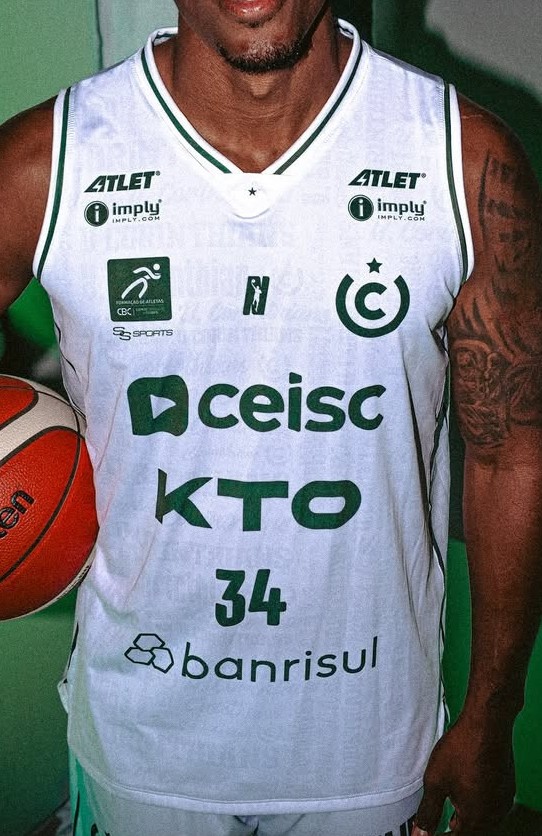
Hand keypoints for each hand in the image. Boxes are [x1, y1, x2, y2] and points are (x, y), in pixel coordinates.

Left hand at [411, 713, 514, 834]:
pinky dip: (479, 804)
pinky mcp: (506, 784)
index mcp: (477, 818)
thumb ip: (428, 811)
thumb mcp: (435, 782)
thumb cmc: (463, 748)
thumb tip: (420, 833)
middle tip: (441, 826)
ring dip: (468, 818)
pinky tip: (469, 794)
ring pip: (484, 818)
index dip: (442, 835)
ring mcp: (502, 798)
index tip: (432, 832)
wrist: (486, 723)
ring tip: (453, 813)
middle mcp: (494, 812)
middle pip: (473, 830)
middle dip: (456, 829)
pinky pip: (492, 804)